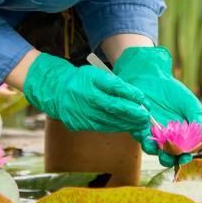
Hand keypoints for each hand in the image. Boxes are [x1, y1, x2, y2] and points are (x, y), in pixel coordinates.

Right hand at [22, 53, 152, 145]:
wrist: (56, 91)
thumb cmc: (81, 80)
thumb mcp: (97, 74)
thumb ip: (115, 84)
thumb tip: (136, 97)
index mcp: (89, 83)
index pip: (114, 90)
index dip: (131, 97)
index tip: (144, 101)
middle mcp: (83, 99)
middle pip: (113, 109)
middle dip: (132, 114)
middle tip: (145, 117)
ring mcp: (79, 114)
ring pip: (108, 122)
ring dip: (126, 123)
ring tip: (138, 123)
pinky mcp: (77, 125)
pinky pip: (100, 127)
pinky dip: (114, 127)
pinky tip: (124, 125)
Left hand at [113, 46, 201, 166]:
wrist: (152, 77)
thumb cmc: (174, 91)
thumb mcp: (191, 106)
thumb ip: (200, 123)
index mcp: (181, 135)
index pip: (184, 152)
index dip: (186, 157)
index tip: (187, 157)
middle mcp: (166, 137)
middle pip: (169, 156)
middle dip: (171, 160)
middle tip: (174, 157)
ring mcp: (152, 133)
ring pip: (154, 151)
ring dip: (158, 153)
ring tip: (163, 150)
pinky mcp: (139, 128)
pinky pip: (142, 139)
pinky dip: (147, 141)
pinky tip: (152, 137)